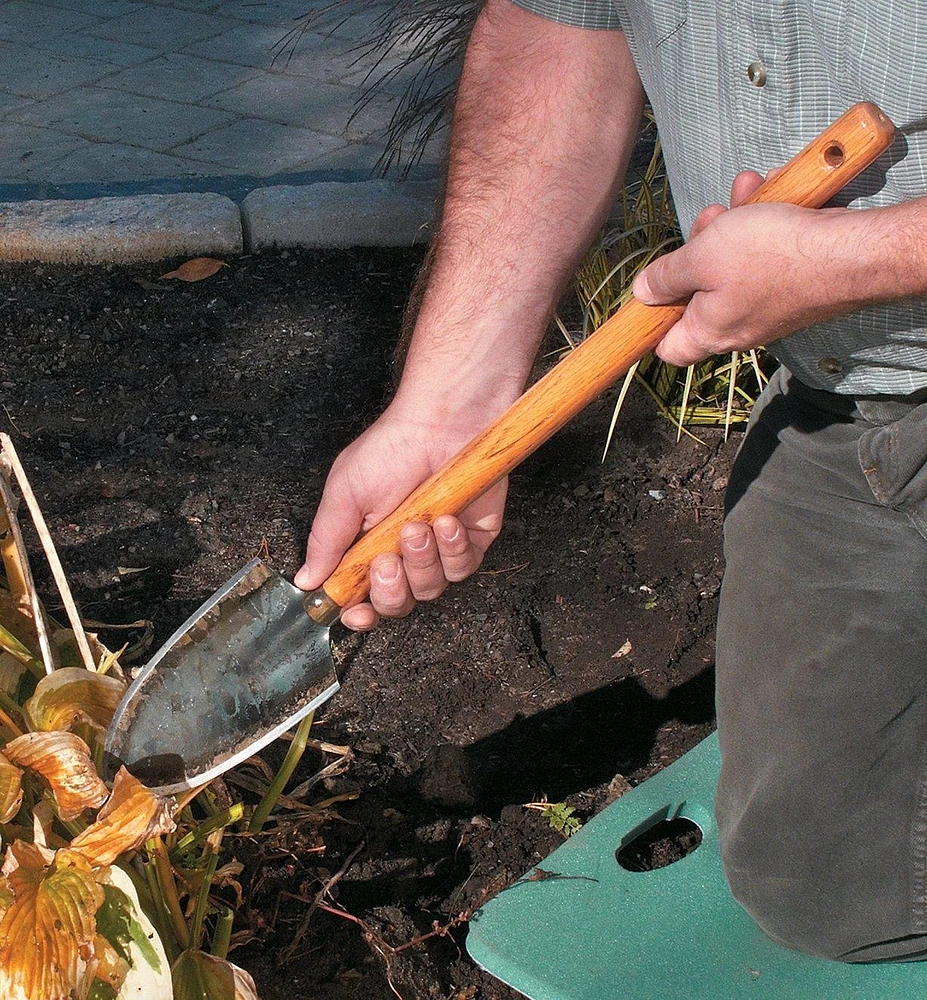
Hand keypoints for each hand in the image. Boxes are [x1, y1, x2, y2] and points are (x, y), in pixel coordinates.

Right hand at [293, 403, 506, 630]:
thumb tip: (306, 580)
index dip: (358, 613)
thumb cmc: (392, 448)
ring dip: (421, 560)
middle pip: (397, 603)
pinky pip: (463, 566)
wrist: (443, 421)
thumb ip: (326, 541)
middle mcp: (403, 553)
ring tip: (418, 525)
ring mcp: (439, 549)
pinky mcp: (472, 540)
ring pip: (430, 588)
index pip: (362, 596)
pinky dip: (452, 547)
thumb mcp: (345, 493)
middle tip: (386, 560)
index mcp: (368, 545)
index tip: (355, 613)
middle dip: (390, 588)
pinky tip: (446, 520)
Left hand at [632, 170, 856, 365]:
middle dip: (699, 248)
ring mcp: (769, 304)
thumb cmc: (772, 257)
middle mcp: (739, 325)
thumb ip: (666, 276)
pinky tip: (770, 192)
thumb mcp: (701, 257)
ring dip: (734, 224)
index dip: (654, 324)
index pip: (670, 348)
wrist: (849, 252)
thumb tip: (642, 292)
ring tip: (744, 192)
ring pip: (735, 263)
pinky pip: (768, 253)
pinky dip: (765, 222)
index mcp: (710, 331)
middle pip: (700, 292)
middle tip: (708, 220)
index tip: (652, 292)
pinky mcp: (795, 284)